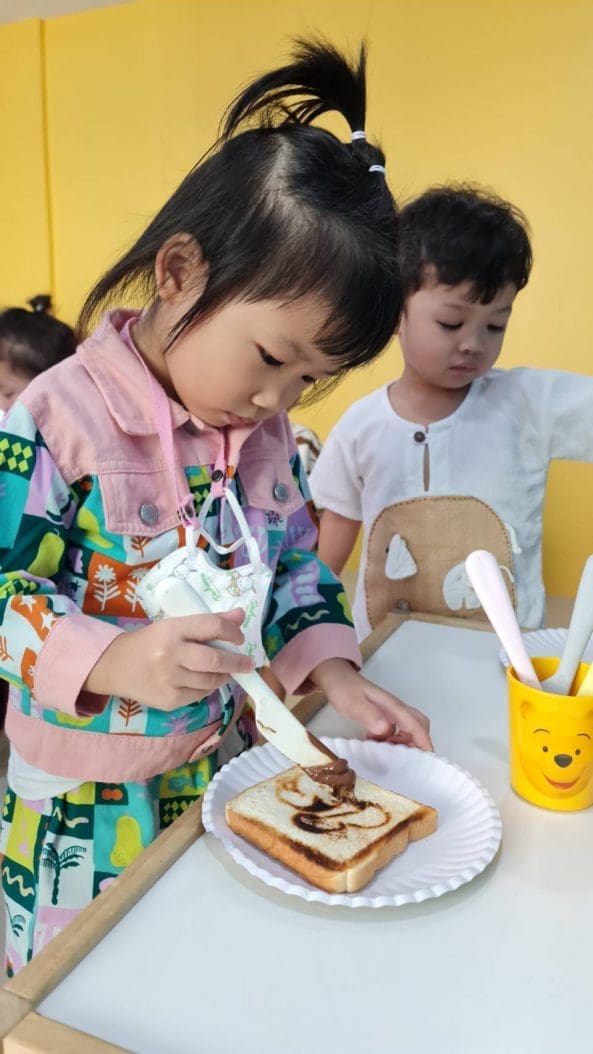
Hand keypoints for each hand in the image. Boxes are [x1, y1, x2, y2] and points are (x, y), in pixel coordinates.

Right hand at [84, 609, 254, 710]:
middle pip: (215, 660)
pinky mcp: (169, 700)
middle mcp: (170, 655)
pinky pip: (199, 695)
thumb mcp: (175, 625)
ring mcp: (169, 680)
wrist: (116, 666)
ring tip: (225, 671)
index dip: (232, 632)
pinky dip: (206, 688)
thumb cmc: (151, 642)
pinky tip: (201, 680)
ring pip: (210, 681)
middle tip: (248, 663)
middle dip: (237, 662)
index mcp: (172, 629)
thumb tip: (240, 616)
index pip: (212, 627)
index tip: (240, 638)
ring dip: (223, 676)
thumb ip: (208, 622)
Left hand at [310, 659, 432, 750]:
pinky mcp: (382, 714)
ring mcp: (389, 710)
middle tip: (406, 758)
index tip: (427, 761)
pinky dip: (391, 739)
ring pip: (408, 727)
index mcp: (393, 707)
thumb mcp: (353, 704)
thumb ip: (370, 715)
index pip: (416, 725)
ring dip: (403, 742)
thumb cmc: (343, 690)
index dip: (424, 743)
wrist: (335, 677)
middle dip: (418, 742)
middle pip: (418, 725)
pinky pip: (394, 728)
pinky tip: (377, 743)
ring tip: (388, 753)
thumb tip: (386, 730)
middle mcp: (395, 708)